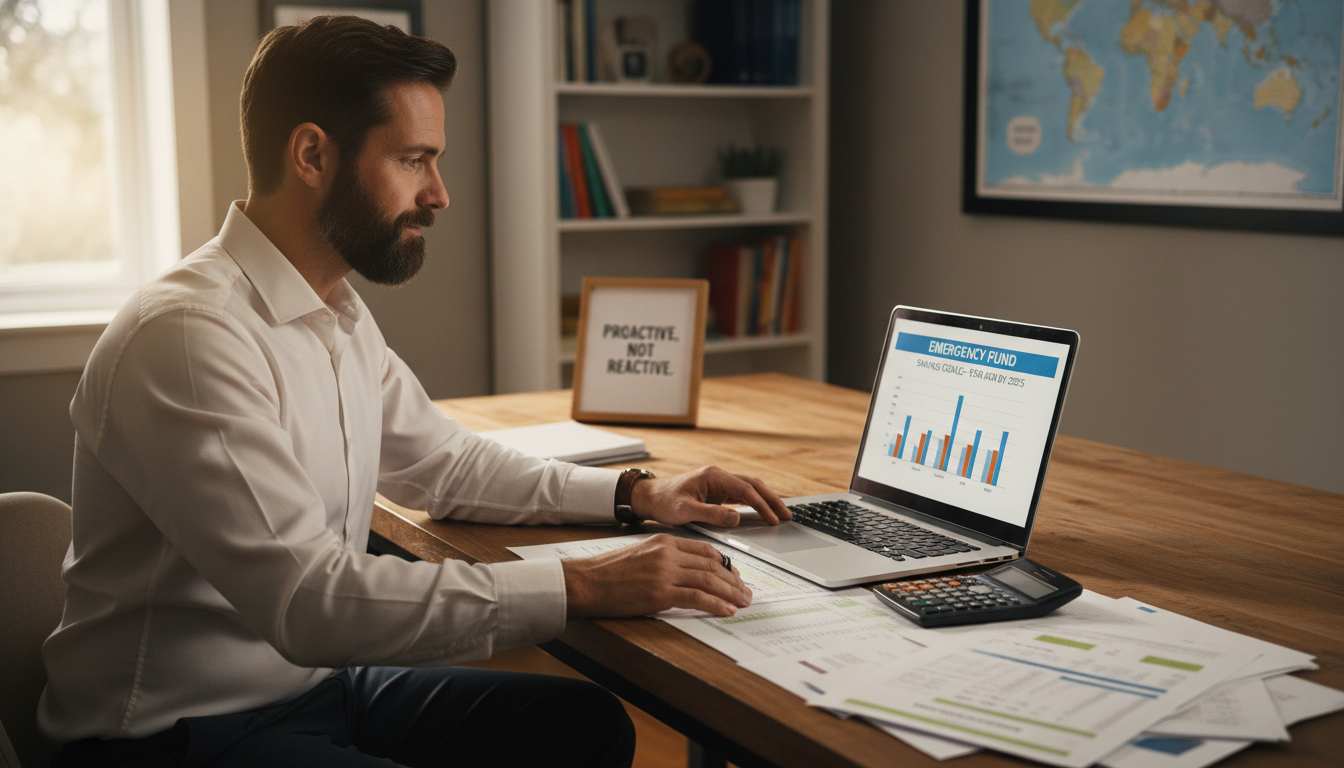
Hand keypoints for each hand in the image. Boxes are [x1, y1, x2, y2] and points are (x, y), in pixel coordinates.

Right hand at [562, 533, 751, 617]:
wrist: (585, 582)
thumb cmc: (607, 572)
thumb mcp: (640, 554)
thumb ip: (664, 559)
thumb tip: (685, 574)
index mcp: (664, 542)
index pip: (705, 550)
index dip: (725, 564)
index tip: (735, 575)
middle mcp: (668, 554)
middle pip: (712, 565)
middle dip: (734, 580)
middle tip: (746, 592)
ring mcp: (665, 573)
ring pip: (709, 580)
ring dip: (731, 593)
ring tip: (743, 602)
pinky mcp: (660, 593)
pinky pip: (697, 598)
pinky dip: (716, 605)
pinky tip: (727, 610)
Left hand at [632, 465, 791, 526]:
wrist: (648, 497)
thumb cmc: (663, 502)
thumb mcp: (685, 511)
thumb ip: (711, 514)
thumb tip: (736, 517)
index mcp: (713, 476)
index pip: (745, 490)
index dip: (761, 504)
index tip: (773, 519)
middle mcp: (718, 476)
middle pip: (753, 484)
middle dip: (772, 499)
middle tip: (787, 515)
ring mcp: (718, 483)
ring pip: (750, 488)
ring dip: (766, 499)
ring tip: (782, 513)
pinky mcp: (716, 491)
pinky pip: (741, 495)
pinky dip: (755, 501)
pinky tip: (764, 510)